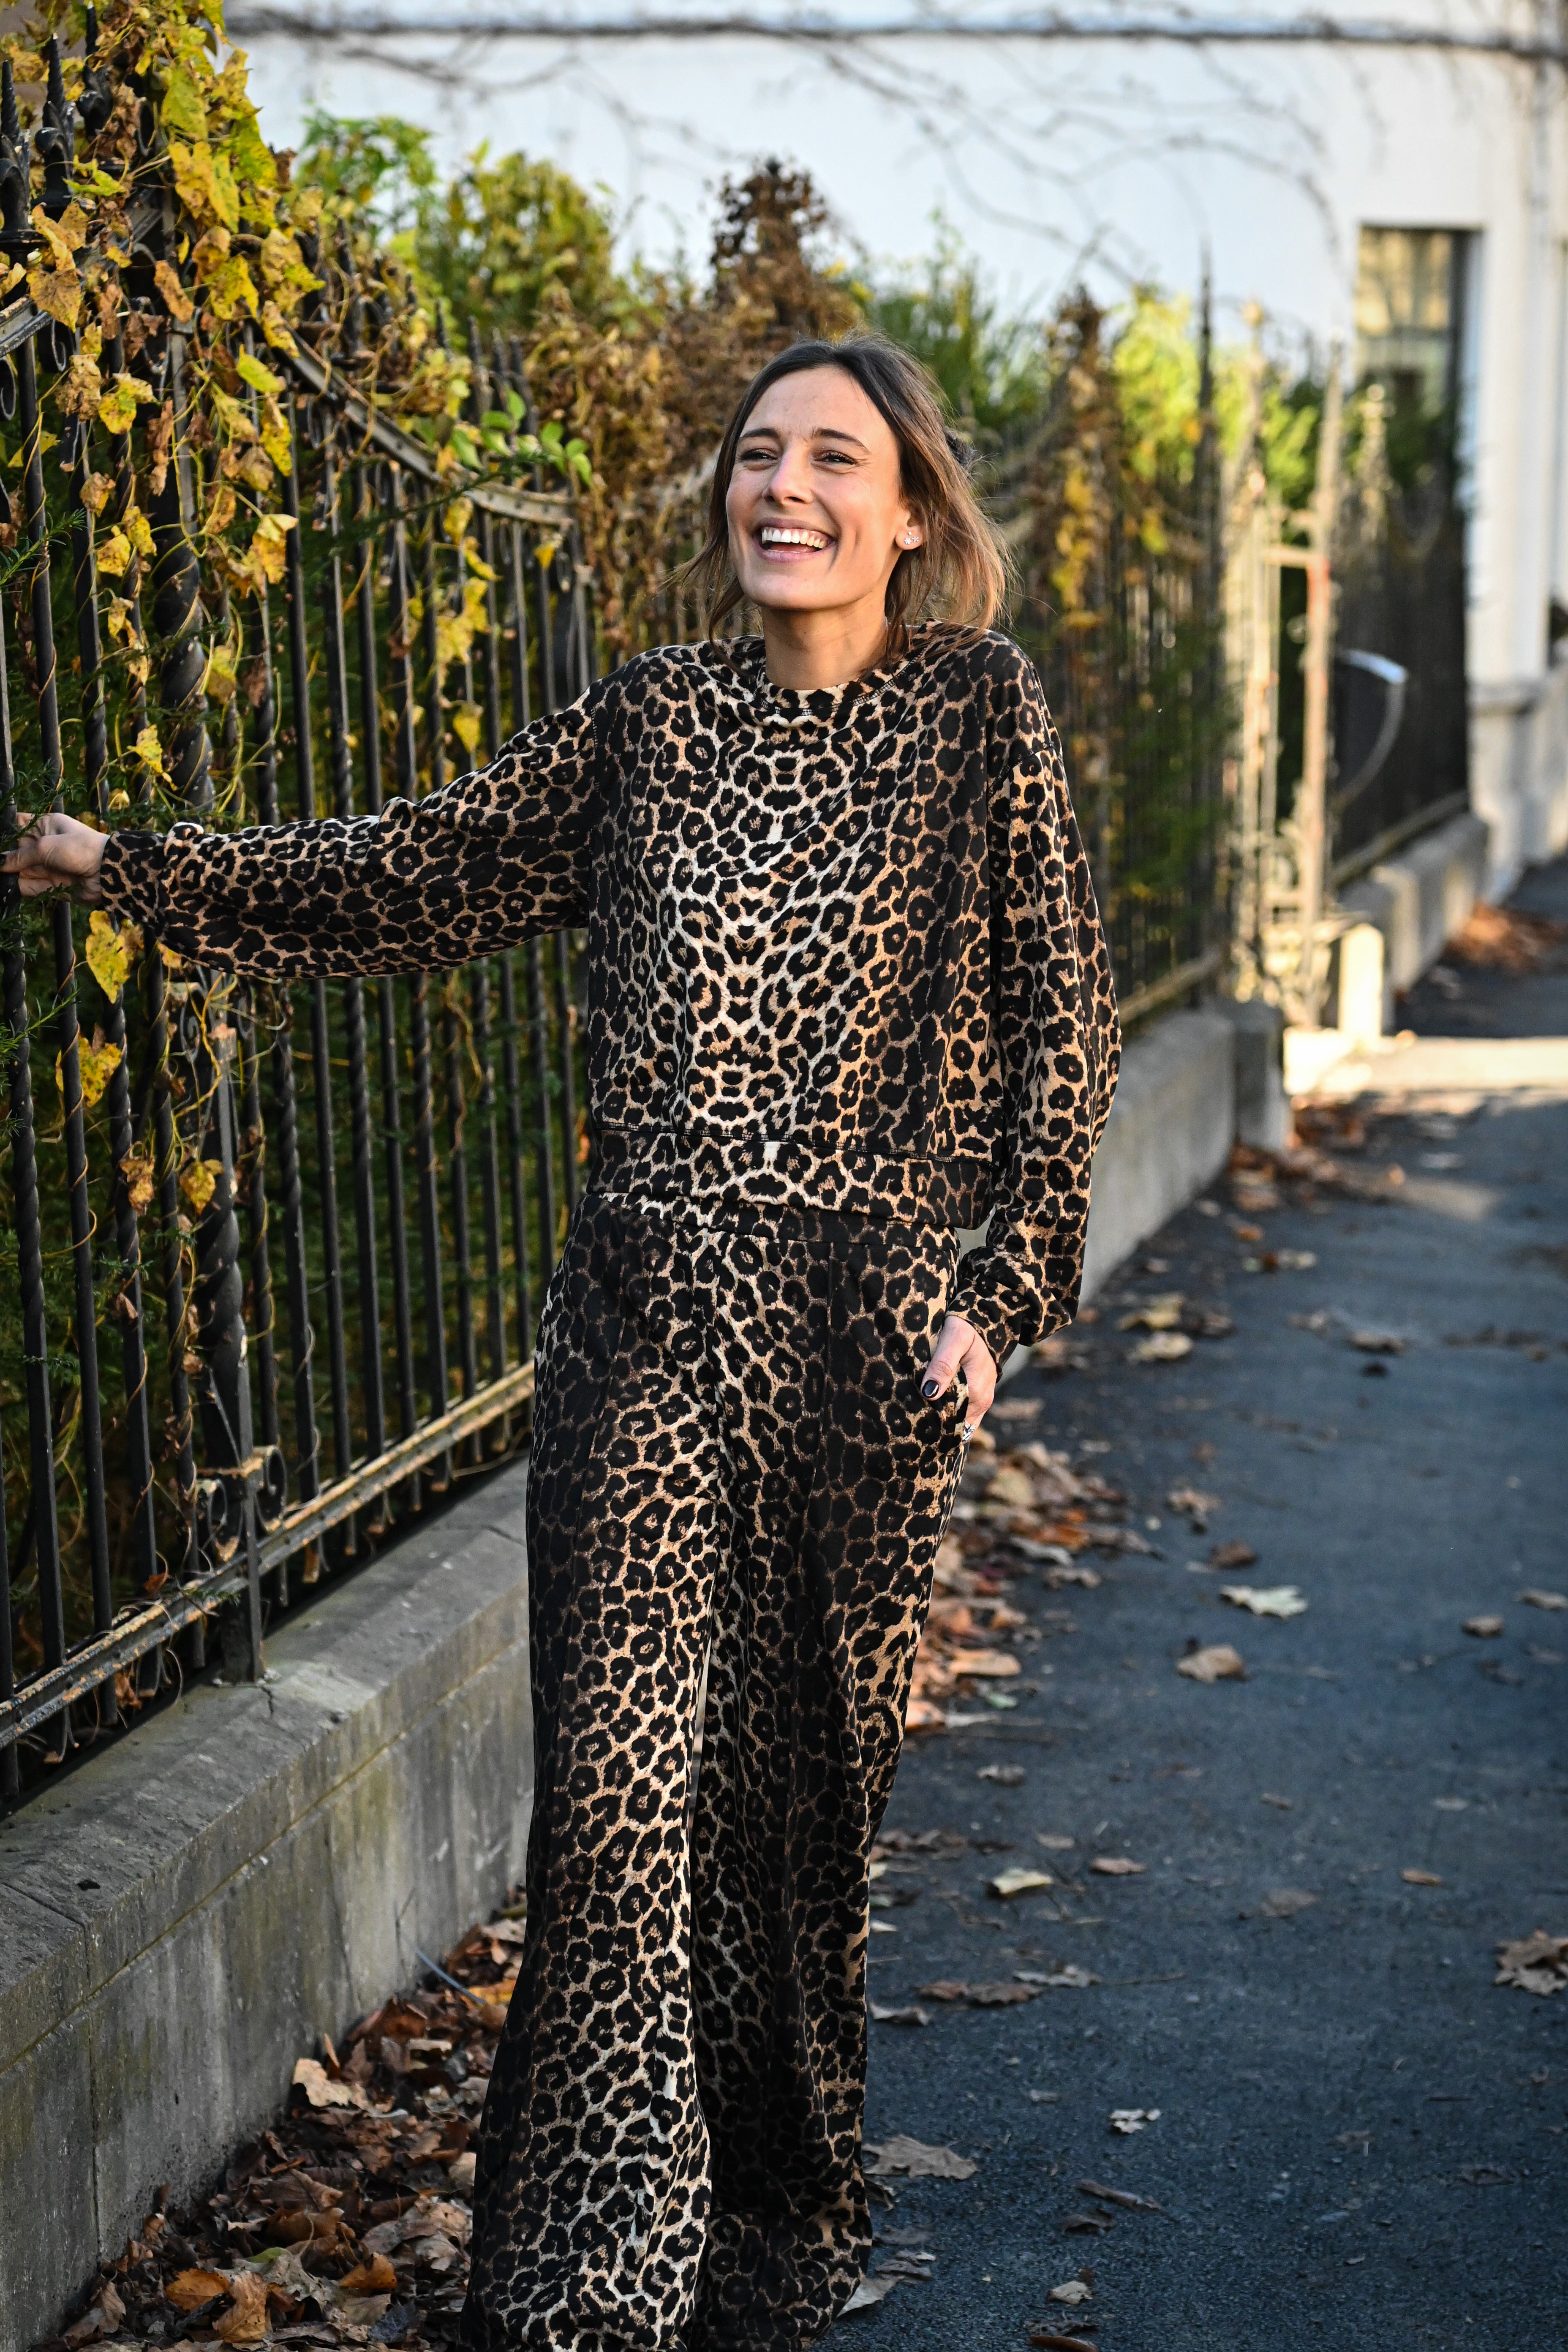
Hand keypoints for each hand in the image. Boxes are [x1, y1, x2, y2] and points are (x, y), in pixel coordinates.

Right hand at [1, 810, 107, 901]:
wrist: (107, 873)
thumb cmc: (78, 849)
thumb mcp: (45, 846)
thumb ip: (20, 856)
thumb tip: (1, 863)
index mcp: (45, 825)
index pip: (18, 824)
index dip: (6, 832)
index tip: (0, 842)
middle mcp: (44, 844)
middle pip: (16, 850)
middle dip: (7, 858)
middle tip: (1, 864)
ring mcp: (47, 865)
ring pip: (21, 870)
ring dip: (11, 874)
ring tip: (5, 875)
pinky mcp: (51, 884)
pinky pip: (30, 886)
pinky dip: (21, 887)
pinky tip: (10, 885)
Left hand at [922, 1313, 997, 1438]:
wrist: (985, 1323)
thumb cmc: (967, 1329)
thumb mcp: (954, 1340)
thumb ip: (943, 1365)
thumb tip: (929, 1393)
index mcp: (976, 1391)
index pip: (948, 1417)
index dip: (929, 1419)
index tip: (911, 1417)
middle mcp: (982, 1402)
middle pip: (953, 1423)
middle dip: (934, 1423)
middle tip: (911, 1418)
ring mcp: (982, 1403)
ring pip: (959, 1422)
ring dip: (941, 1420)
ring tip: (919, 1417)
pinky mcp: (980, 1400)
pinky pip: (965, 1417)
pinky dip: (950, 1417)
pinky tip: (933, 1412)